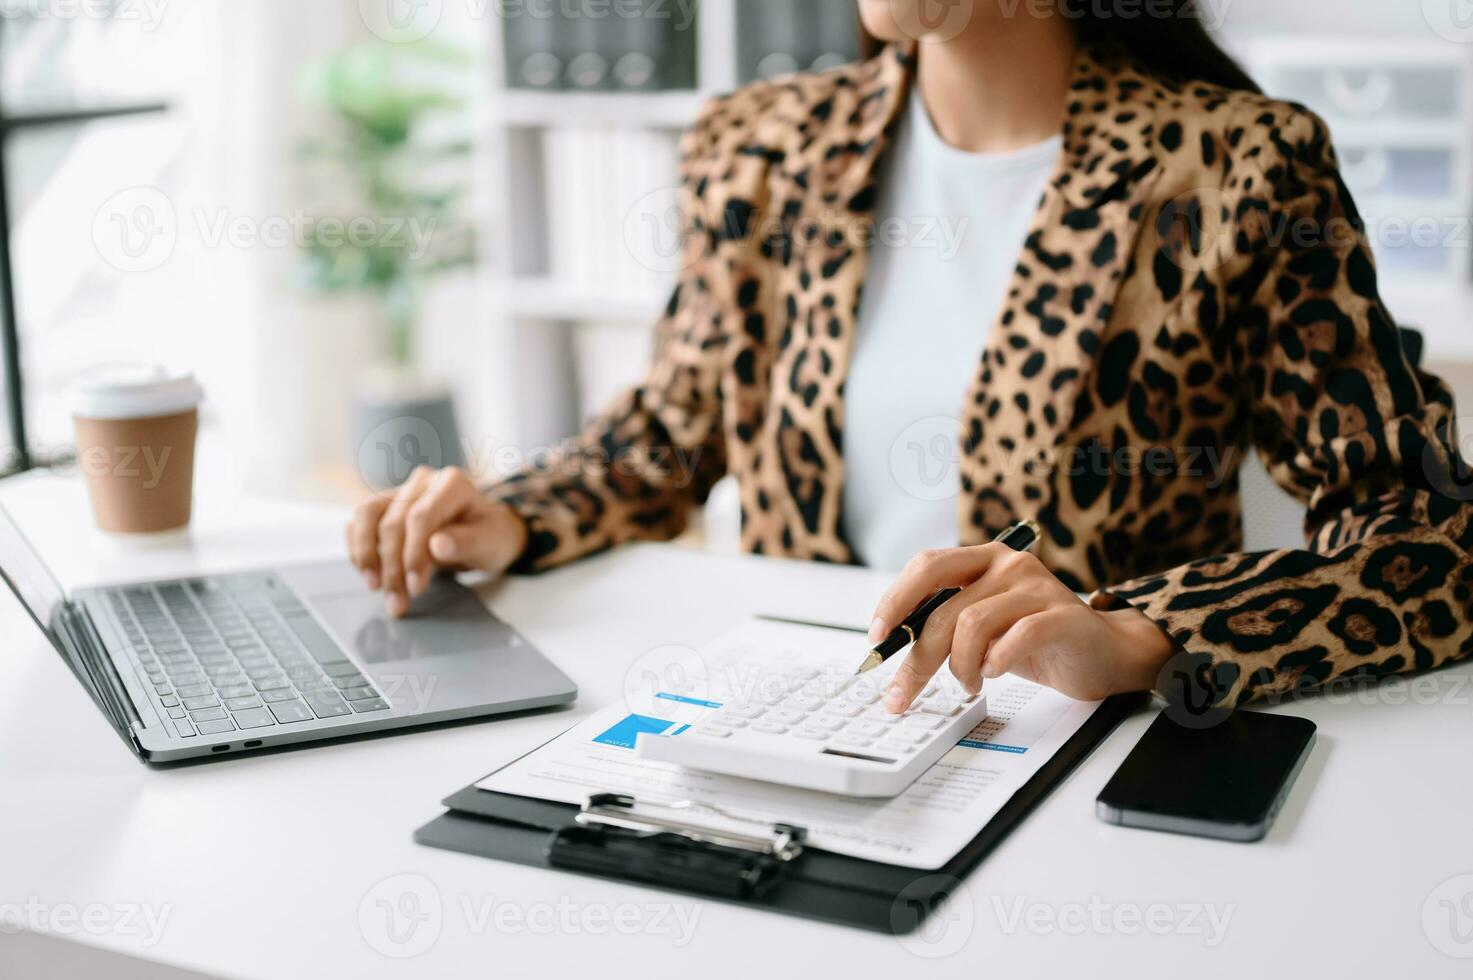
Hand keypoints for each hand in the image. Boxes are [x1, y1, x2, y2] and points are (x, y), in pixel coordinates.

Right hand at [346, 466, 526, 617]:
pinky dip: (358, 547)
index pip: (421, 517)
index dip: (413, 554)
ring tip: (374, 587)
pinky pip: (359, 521)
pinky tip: (369, 573)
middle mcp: (422, 481)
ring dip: (366, 555)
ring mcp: (400, 490)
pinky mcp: (383, 505)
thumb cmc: (487, 537)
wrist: (481, 534)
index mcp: (452, 483)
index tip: (416, 587)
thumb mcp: (489, 543)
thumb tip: (438, 545)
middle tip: (397, 603)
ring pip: (366, 515)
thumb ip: (466, 542)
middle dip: (392, 568)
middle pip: (393, 522)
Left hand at [869, 544, 1174, 711]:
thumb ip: (946, 623)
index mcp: (984, 559)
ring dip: (959, 667)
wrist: (1106, 653)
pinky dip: (994, 663)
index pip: (926, 567)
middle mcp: (1008, 564)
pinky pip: (1012, 640)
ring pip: (970, 626)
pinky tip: (994, 674)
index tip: (877, 639)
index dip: (895, 601)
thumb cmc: (1040, 640)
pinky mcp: (1061, 617)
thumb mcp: (984, 626)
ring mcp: (1036, 587)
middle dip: (916, 655)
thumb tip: (893, 645)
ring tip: (969, 683)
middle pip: (943, 606)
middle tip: (903, 692)